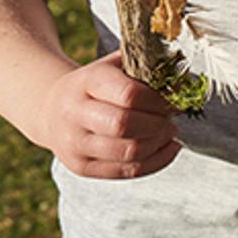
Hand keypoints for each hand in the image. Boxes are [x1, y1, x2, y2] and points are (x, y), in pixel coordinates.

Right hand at [39, 51, 180, 178]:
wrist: (51, 109)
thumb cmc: (96, 84)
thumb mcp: (114, 65)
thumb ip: (146, 66)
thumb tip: (186, 82)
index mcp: (87, 82)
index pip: (129, 95)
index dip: (158, 100)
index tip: (172, 100)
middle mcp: (75, 113)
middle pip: (126, 125)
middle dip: (158, 123)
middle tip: (171, 118)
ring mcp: (75, 144)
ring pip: (128, 152)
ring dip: (159, 143)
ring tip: (169, 132)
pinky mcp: (81, 167)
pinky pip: (127, 171)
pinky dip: (156, 162)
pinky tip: (167, 148)